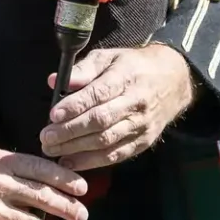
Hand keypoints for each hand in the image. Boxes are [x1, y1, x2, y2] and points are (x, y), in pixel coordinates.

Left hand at [39, 44, 195, 170]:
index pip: (98, 94)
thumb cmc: (132, 67)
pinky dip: (93, 162)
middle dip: (70, 131)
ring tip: (52, 150)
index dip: (75, 106)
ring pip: (107, 140)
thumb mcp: (108, 57)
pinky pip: (116, 155)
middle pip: (100, 121)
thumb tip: (54, 81)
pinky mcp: (143, 141)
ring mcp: (141, 125)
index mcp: (125, 78)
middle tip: (46, 137)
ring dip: (77, 149)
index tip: (53, 114)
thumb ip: (82, 69)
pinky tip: (71, 162)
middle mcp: (135, 104)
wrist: (173, 80)